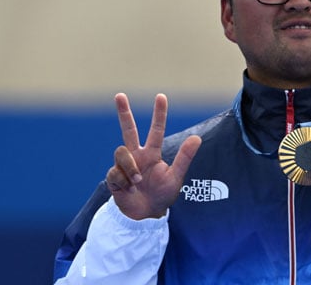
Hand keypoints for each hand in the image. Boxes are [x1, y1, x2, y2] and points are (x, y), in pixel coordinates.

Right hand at [106, 93, 200, 219]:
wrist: (146, 215)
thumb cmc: (163, 194)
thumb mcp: (176, 177)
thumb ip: (184, 157)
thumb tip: (197, 138)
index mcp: (153, 154)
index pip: (156, 130)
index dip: (159, 114)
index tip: (161, 96)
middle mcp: (137, 155)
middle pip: (128, 129)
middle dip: (124, 112)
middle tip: (120, 95)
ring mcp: (124, 165)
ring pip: (121, 152)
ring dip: (130, 168)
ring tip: (138, 182)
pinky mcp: (113, 177)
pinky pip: (115, 172)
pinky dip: (124, 182)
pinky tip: (129, 190)